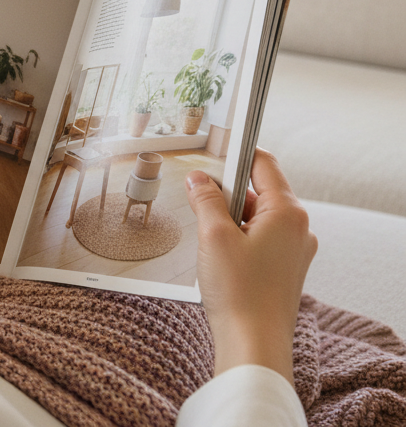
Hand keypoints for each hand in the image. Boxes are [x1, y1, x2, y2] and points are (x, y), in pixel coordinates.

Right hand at [186, 148, 317, 382]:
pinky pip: (259, 240)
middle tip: (197, 200)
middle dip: (227, 193)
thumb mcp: (214, 236)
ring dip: (229, 219)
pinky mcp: (284, 269)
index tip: (213, 151)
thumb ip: (206, 200)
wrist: (254, 345)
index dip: (237, 154)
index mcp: (289, 213)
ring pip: (257, 218)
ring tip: (206, 238)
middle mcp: (298, 229)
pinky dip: (237, 239)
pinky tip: (217, 256)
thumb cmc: (240, 293)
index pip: (264, 164)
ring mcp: (294, 251)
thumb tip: (198, 179)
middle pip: (260, 191)